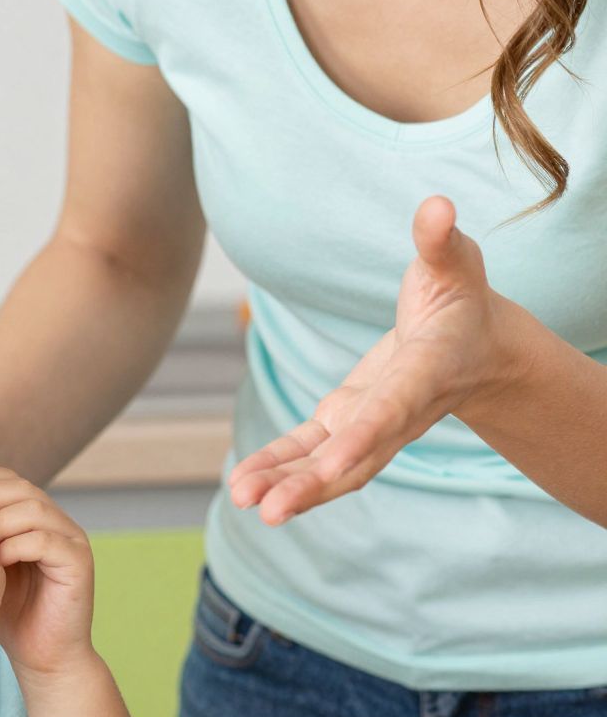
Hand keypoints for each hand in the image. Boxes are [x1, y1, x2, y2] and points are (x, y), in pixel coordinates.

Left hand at [0, 467, 94, 680]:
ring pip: (33, 509)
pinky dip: (15, 546)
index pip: (7, 478)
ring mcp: (71, 539)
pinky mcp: (79, 562)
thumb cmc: (4, 613)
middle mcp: (56, 521)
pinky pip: (45, 540)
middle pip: (20, 487)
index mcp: (33, 517)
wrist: (41, 656)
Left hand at [229, 197, 499, 524]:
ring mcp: (372, 423)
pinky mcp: (347, 420)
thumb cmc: (463, 297)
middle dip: (314, 484)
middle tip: (271, 511)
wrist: (475, 346)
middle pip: (357, 455)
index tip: (334, 462)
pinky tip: (241, 486)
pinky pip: (310, 449)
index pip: (392, 408)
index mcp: (425, 372)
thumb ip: (441, 241)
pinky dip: (278, 465)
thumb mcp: (457, 263)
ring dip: (288, 484)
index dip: (365, 435)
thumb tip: (437, 205)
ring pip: (329, 464)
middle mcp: (398, 410)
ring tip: (241, 500)